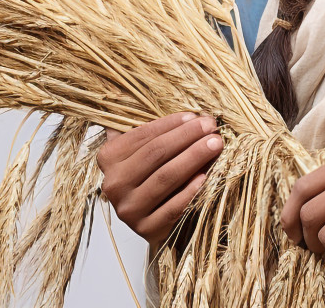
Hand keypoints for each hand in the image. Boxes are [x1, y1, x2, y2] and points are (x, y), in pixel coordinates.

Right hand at [96, 112, 223, 247]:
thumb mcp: (142, 147)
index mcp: (109, 158)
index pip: (143, 136)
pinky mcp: (145, 230)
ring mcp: (128, 210)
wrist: (153, 215)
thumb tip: (167, 94)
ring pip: (165, 178)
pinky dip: (190, 191)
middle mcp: (113, 184)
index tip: (197, 116)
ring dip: (194, 157)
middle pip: (156, 154)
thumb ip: (148, 127)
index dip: (172, 124)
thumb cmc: (152, 172)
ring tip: (216, 144)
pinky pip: (171, 208)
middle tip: (212, 126)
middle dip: (188, 137)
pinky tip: (205, 176)